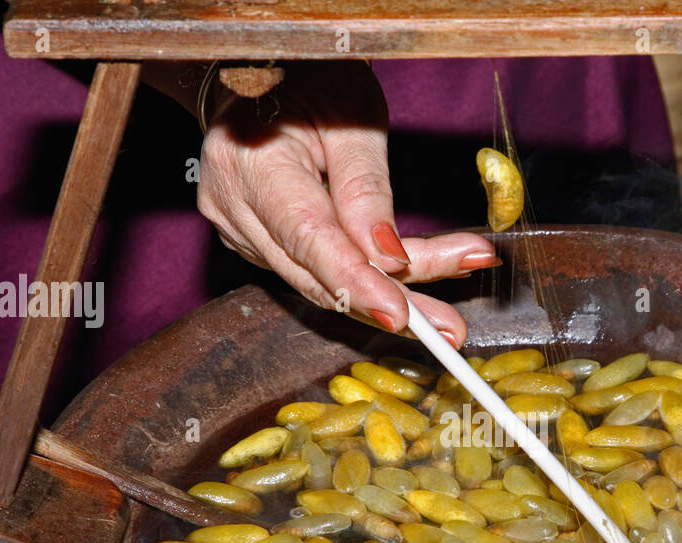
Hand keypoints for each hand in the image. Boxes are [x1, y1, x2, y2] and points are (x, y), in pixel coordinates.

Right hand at [196, 60, 495, 346]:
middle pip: (316, 274)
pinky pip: (312, 271)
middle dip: (388, 303)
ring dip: (383, 301)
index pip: (309, 237)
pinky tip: (407, 291)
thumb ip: (367, 188)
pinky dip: (360, 283)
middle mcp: (232, 204)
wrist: (259, 74)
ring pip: (317, 282)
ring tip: (442, 319)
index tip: (400, 315)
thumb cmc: (309, 81)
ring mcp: (237, 229)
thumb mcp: (353, 114)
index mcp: (250, 161)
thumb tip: (390, 258)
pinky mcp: (253, 242)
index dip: (356, 281)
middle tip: (449, 329)